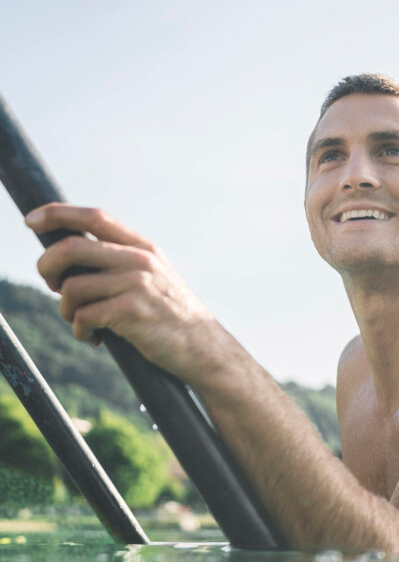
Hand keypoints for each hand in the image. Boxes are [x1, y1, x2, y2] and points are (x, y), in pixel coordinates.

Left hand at [28, 204, 221, 379]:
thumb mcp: (154, 276)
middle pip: (70, 248)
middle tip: (50, 285)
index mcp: (143, 247)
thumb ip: (120, 261)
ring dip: (65, 309)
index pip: (94, 217)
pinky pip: (83, 317)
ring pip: (71, 288)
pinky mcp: (131, 312)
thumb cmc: (171, 315)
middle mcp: (139, 260)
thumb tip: (68, 256)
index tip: (32, 220)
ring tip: (80, 321)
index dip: (57, 214)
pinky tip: (93, 338)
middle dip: (46, 267)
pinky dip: (80, 331)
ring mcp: (136, 285)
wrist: (204, 348)